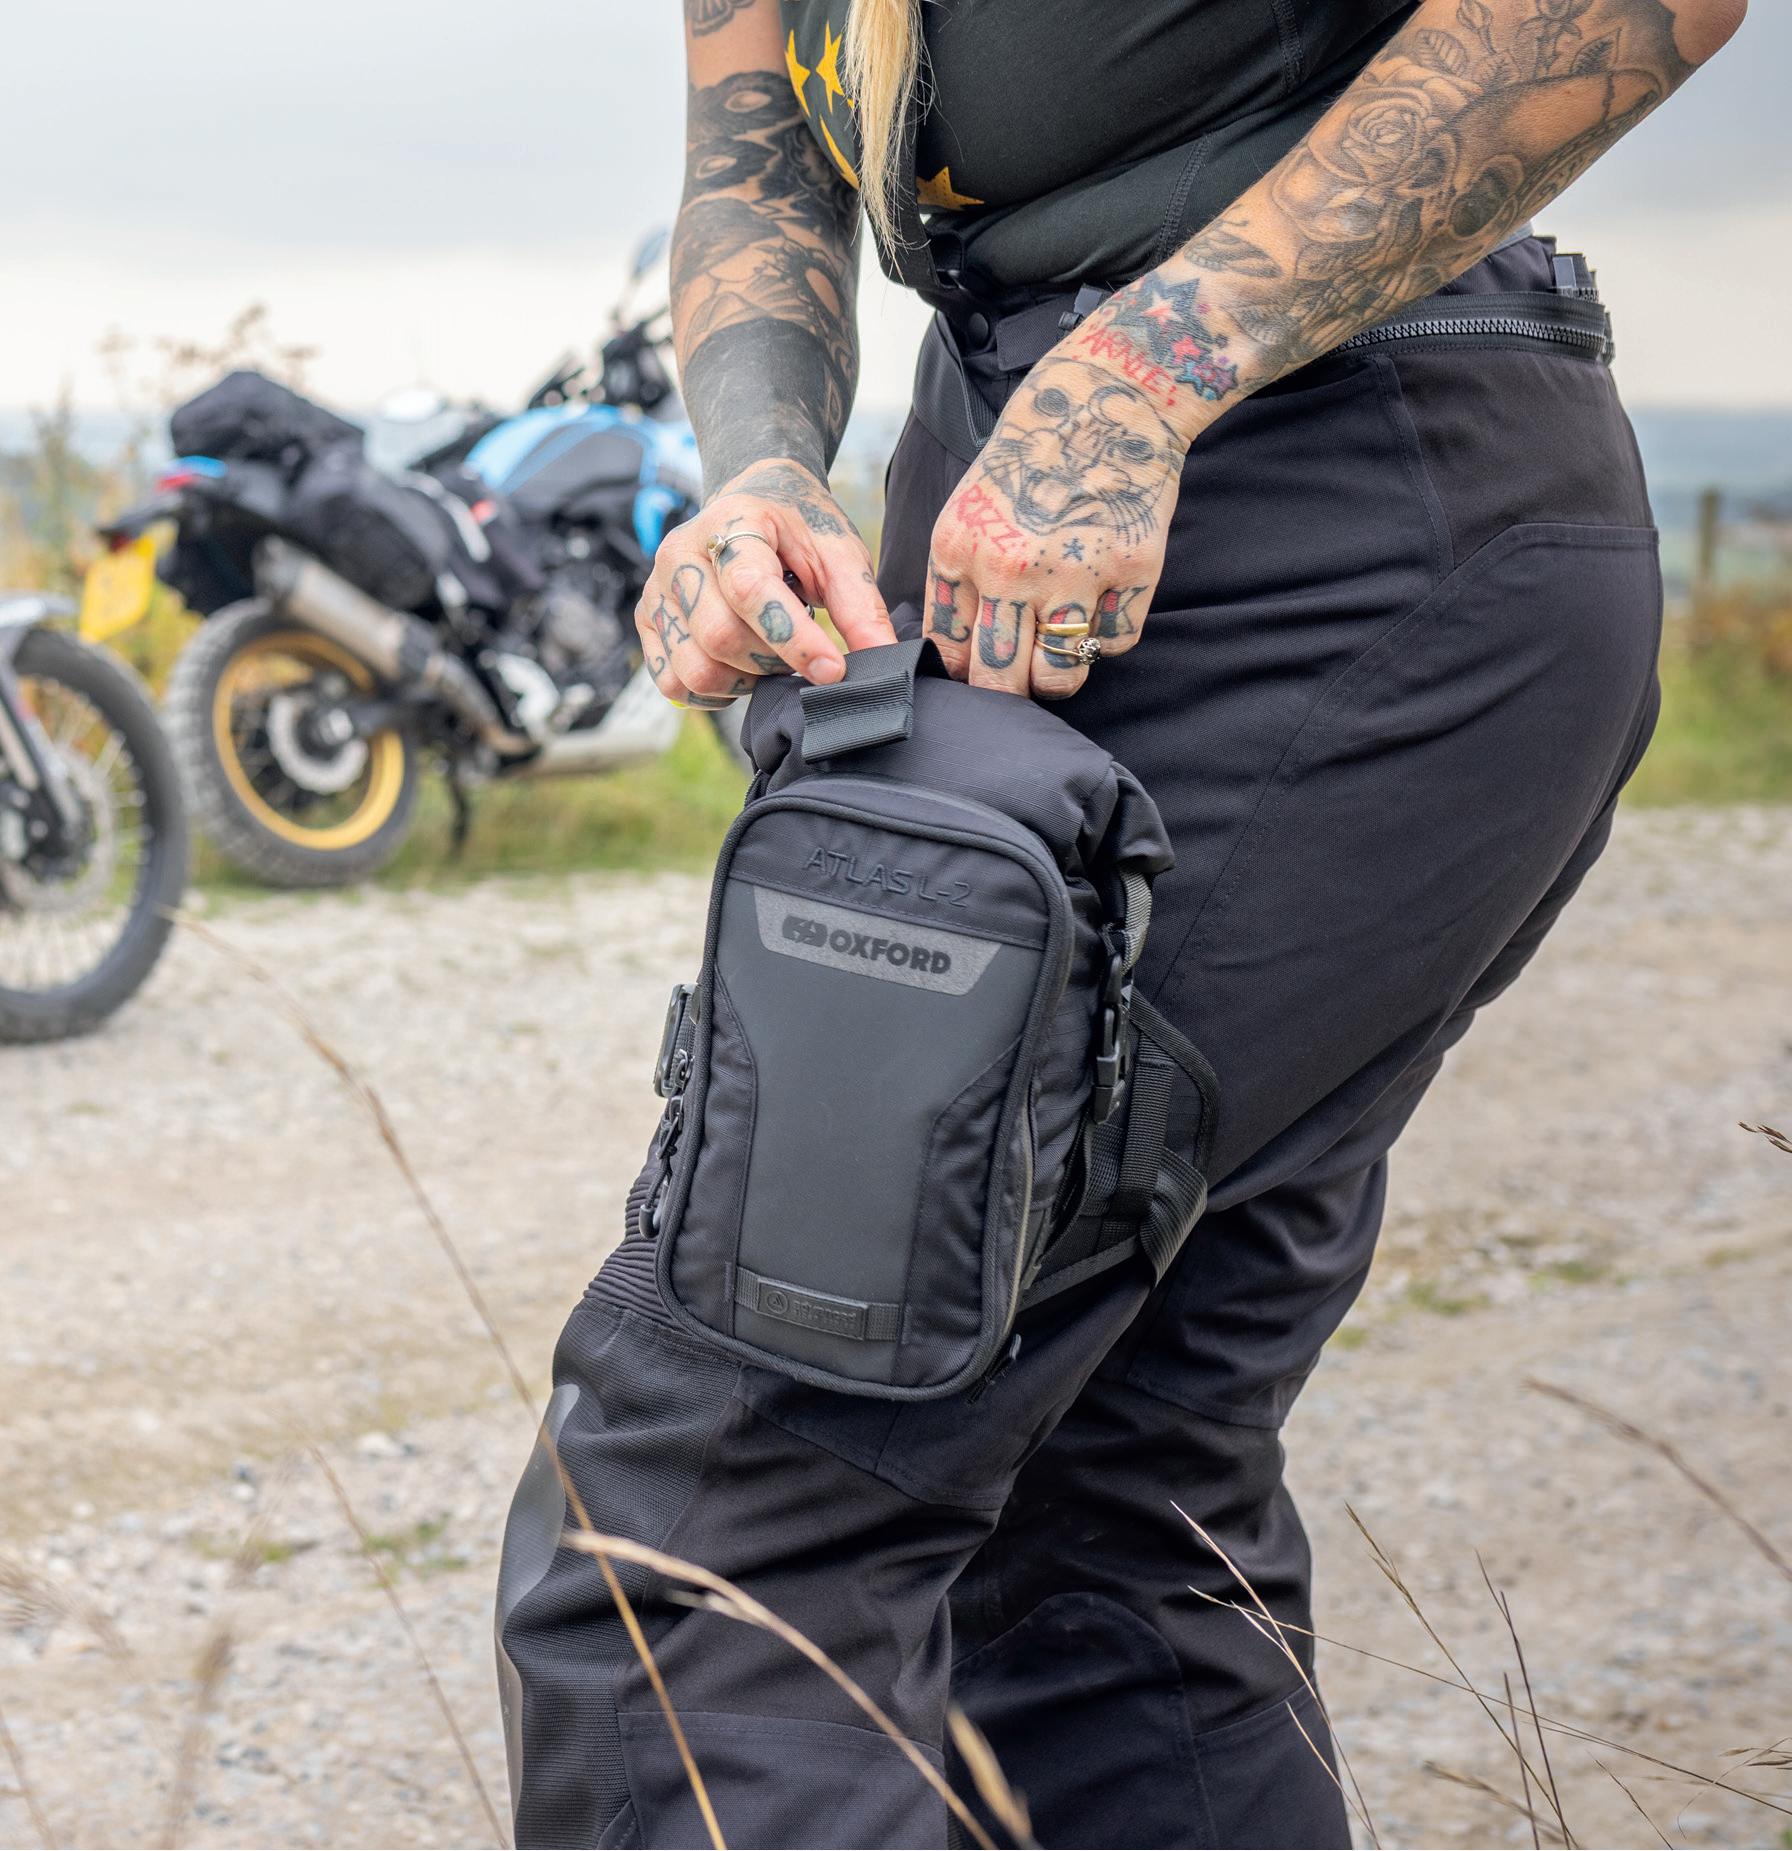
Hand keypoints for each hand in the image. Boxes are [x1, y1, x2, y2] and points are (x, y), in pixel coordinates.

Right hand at [634, 460, 894, 707]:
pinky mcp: (647, 623)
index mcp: (730, 523)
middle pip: (720, 638)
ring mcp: (655, 591)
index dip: (794, 640)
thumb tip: (883, 660)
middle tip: (803, 655)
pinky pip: (676, 682)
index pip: (750, 590)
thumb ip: (860, 605)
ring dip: (745, 680)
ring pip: (696, 669)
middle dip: (773, 662)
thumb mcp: (838, 552)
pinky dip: (716, 690)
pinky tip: (741, 665)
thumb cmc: (798, 530)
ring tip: (771, 656)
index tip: (834, 670)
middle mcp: (679, 555)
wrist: (751, 503)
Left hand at [923, 353, 1188, 698]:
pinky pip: (1112, 643)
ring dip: (1056, 678)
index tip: (978, 673)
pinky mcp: (1131, 571)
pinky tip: (1099, 603)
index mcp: (959, 549)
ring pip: (1057, 678)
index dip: (964, 674)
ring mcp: (1074, 572)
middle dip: (1004, 692)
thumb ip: (956, 582)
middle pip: (998, 680)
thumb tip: (954, 662)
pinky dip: (1106, 636)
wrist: (1106, 402)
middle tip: (1016, 681)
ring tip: (1057, 653)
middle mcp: (1011, 567)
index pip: (949, 651)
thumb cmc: (1032, 463)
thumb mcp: (969, 510)